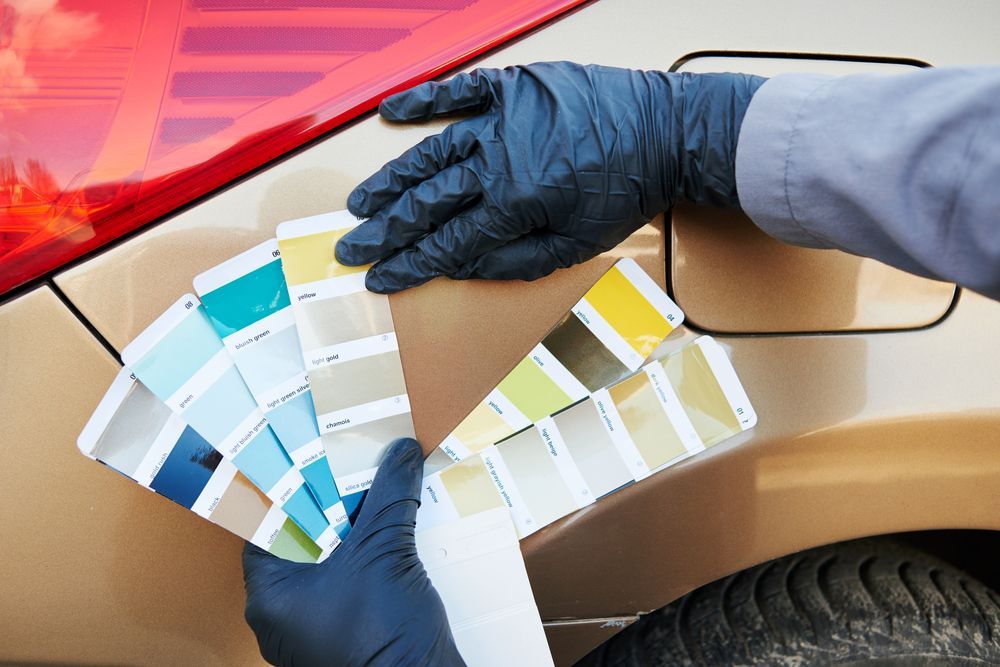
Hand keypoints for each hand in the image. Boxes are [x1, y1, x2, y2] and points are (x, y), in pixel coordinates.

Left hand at [242, 439, 463, 666]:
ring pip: (323, 565)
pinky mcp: (341, 637)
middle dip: (325, 507)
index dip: (287, 491)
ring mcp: (311, 631)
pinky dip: (360, 559)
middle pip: (297, 544)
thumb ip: (389, 496)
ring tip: (368, 495)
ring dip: (347, 533)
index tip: (306, 462)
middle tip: (342, 471)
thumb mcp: (384, 550)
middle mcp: (281, 617)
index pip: (265, 528)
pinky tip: (384, 534)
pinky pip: (342, 585)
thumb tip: (400, 453)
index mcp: (270, 597)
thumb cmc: (383, 632)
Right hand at [336, 62, 764, 292]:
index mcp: (514, 205)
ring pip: (431, 152)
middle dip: (385, 231)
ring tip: (360, 200)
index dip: (408, 264)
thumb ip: (514, 260)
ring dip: (392, 179)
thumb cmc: (624, 192)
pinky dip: (423, 100)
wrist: (666, 132)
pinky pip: (458, 91)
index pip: (446, 243)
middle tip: (351, 246)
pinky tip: (392, 112)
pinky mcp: (512, 88)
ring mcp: (501, 120)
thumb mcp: (576, 245)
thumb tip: (461, 267)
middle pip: (427, 202)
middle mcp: (497, 161)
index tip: (378, 277)